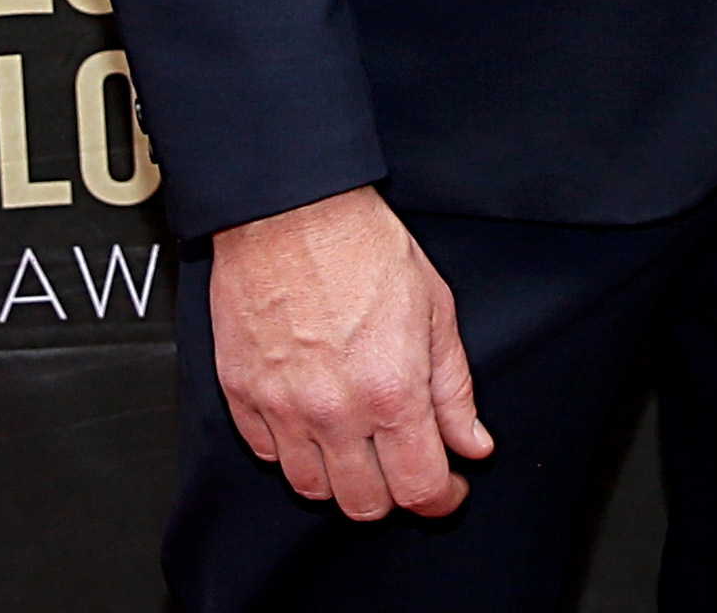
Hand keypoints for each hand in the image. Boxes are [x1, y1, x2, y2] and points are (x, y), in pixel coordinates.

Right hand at [210, 185, 492, 517]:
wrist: (290, 211)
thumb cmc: (362, 245)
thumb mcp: (436, 308)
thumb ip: (455, 388)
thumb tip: (473, 444)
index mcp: (391, 391)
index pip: (420, 488)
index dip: (443, 499)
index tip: (449, 487)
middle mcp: (334, 412)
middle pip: (364, 505)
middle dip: (394, 493)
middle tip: (404, 461)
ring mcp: (282, 410)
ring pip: (312, 489)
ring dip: (341, 478)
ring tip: (358, 442)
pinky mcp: (243, 397)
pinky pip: (268, 455)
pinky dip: (293, 449)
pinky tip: (313, 417)